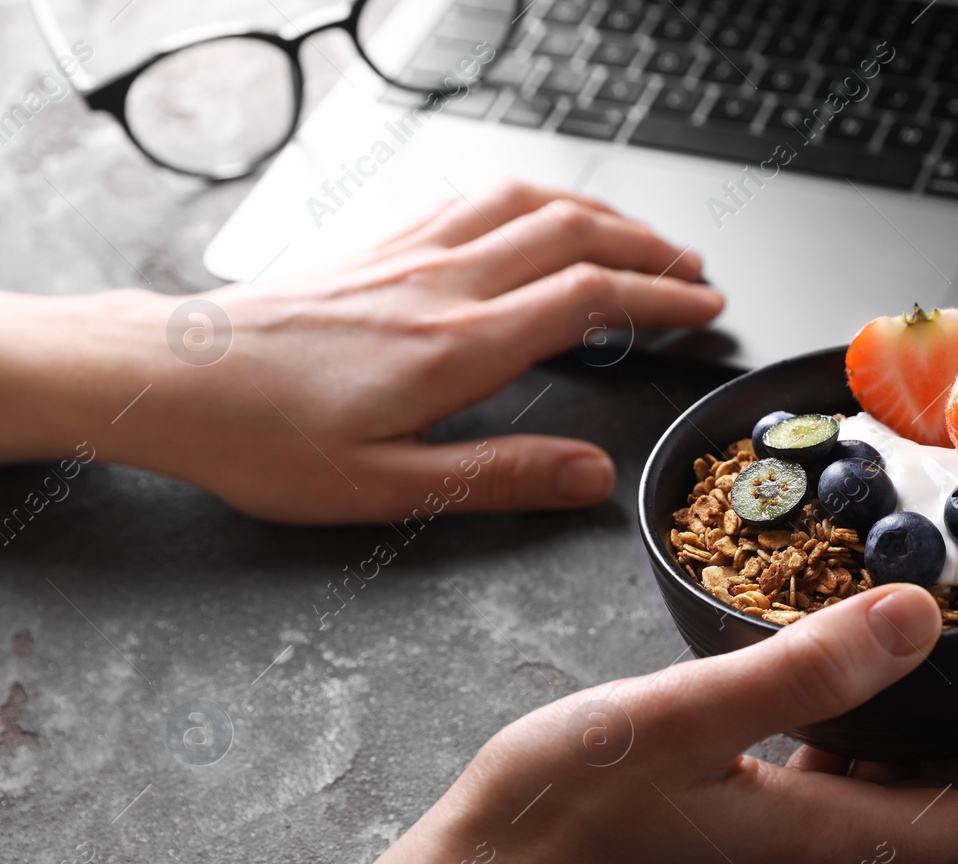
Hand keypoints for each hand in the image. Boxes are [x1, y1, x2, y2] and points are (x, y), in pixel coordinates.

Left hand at [0, 181, 721, 522]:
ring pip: (527, 202)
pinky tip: (537, 212)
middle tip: (694, 271)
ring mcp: (408, 253)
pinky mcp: (378, 245)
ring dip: (599, 212)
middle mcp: (441, 283)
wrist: (169, 378)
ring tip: (639, 236)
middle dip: (648, 247)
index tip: (705, 307)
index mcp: (457, 346)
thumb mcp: (387, 489)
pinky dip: (531, 196)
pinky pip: (472, 196)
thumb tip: (592, 476)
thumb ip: (500, 478)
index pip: (589, 298)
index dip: (660, 297)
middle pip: (573, 234)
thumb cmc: (262, 438)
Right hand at [144, 586, 957, 863]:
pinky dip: (851, 763)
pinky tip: (821, 710)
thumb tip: (912, 620)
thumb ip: (805, 671)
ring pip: (877, 818)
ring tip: (927, 678)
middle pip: (934, 823)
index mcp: (819, 844)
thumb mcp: (683, 719)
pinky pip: (822, 815)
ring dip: (916, 756)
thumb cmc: (557, 815)